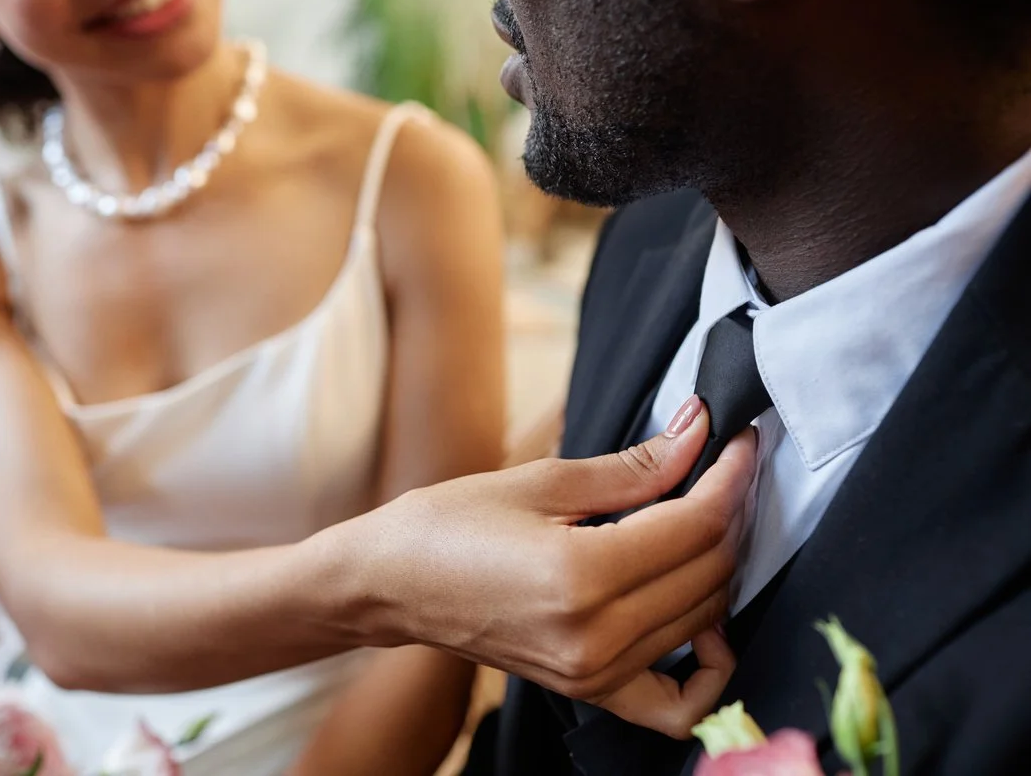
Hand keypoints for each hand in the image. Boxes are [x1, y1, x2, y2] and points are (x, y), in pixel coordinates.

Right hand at [333, 399, 755, 723]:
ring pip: (705, 618)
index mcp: (581, 575)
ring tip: (703, 517)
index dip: (731, 476)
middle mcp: (596, 635)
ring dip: (720, 564)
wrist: (390, 586)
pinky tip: (702, 621)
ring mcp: (595, 673)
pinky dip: (707, 664)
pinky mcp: (590, 690)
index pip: (696, 524)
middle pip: (710, 570)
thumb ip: (633, 466)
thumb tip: (698, 430)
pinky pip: (677, 701)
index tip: (741, 439)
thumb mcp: (541, 482)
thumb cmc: (447, 525)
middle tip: (723, 466)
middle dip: (731, 510)